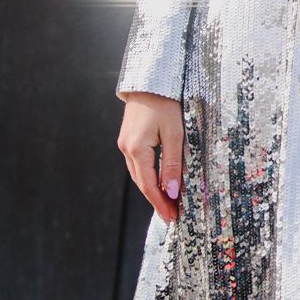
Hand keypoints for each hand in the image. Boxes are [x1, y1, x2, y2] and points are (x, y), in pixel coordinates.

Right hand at [118, 92, 184, 224]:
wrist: (150, 80)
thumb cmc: (165, 104)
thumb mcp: (174, 134)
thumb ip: (172, 164)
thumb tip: (171, 191)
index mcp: (137, 149)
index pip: (148, 185)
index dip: (160, 204)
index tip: (172, 218)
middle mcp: (126, 148)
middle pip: (142, 183)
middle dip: (157, 201)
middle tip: (172, 216)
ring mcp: (125, 143)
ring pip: (139, 174)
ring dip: (152, 190)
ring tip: (168, 203)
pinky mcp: (128, 138)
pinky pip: (138, 164)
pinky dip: (148, 176)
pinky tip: (159, 182)